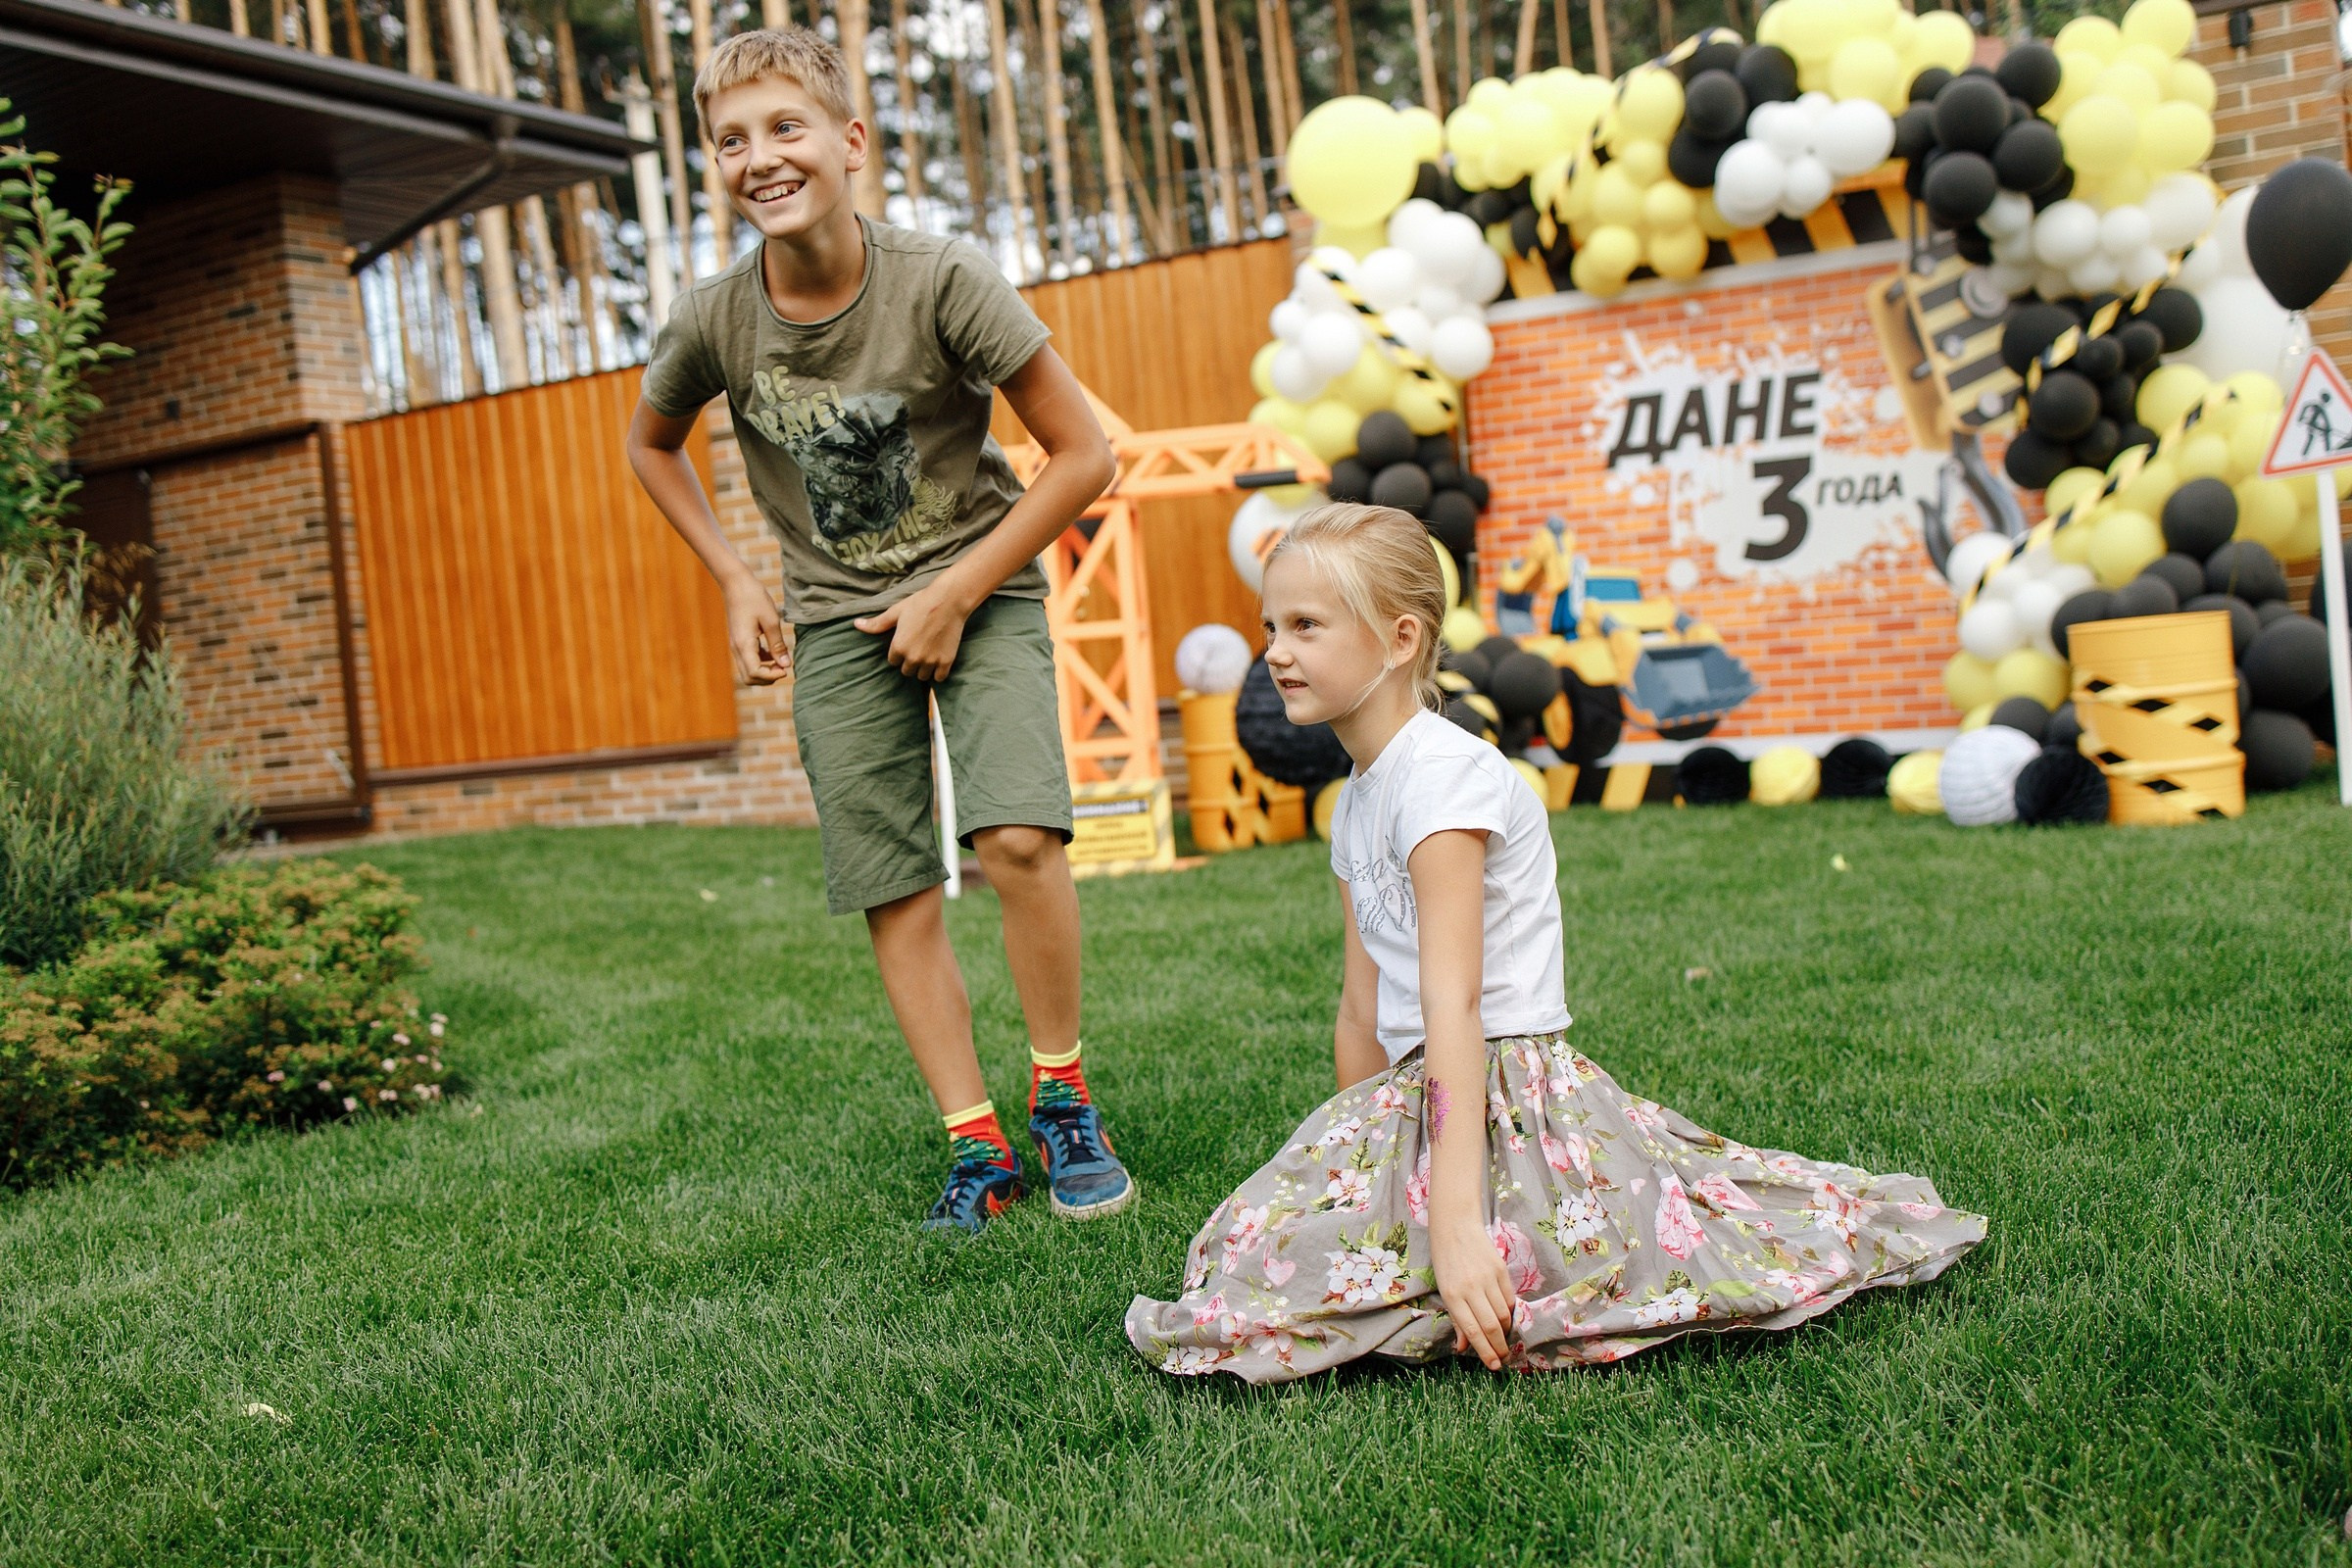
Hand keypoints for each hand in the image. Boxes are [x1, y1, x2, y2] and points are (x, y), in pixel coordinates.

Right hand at [724, 576, 789, 685]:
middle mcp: (736, 649)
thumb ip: (778, 645)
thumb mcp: (771, 620)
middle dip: (768, 678)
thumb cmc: (754, 598)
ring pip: (748, 671)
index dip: (772, 676)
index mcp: (743, 644)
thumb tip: (786, 665)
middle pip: (749, 678)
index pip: (755, 673)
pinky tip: (773, 652)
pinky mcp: (738, 641)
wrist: (736, 583)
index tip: (787, 669)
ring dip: (765, 671)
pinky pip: (748, 660)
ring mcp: (736, 646)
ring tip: (781, 661)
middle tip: (784, 668)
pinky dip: (761, 662)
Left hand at [852, 580, 970, 682]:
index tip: (906, 643)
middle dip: (910, 662)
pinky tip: (938, 662)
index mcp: (899, 646)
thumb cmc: (920, 603)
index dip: (898, 652)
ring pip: (922, 676)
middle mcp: (913, 657)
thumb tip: (856, 624)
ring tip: (927, 655)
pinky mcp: (946, 662)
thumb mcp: (896, 612)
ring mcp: (930, 661)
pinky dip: (938, 673)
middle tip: (917, 648)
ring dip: (923, 669)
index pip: (893, 661)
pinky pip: (939, 678)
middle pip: (906, 671)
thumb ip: (877, 623)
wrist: (948, 600)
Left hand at [1429, 1210, 1517, 1370]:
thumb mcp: (1444, 1291)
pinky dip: (1510, 1313)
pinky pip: (1510, 1298)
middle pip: (1492, 1326)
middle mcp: (1471, 1288)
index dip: (1485, 1351)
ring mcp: (1488, 1278)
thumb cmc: (1445, 1261)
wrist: (1455, 1226)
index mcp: (1453, 1295)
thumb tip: (1464, 1346)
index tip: (1493, 1365)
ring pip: (1504, 1314)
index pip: (1473, 1330)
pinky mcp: (1501, 1270)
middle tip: (1502, 1358)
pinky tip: (1506, 1318)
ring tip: (1503, 1340)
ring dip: (1505, 1331)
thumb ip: (1457, 1319)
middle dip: (1499, 1347)